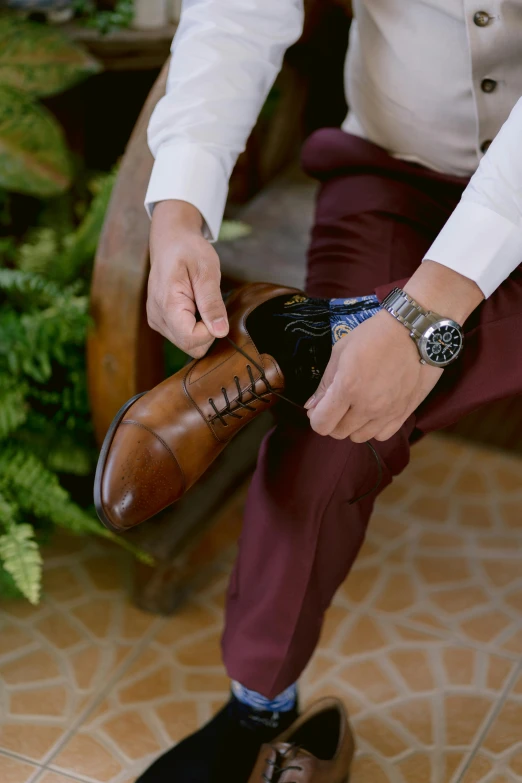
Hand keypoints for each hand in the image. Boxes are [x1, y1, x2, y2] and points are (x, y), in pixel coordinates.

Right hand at [147, 200, 228, 356]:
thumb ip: (212, 303)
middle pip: (190, 347)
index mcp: (167, 305)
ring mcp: (156, 320)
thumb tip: (220, 332)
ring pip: (187, 344)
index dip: (211, 331)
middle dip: (206, 331)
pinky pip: (182, 336)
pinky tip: (193, 305)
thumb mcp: (206, 272)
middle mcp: (157, 317)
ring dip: (200, 328)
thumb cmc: (189, 251)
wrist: (170, 241)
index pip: (192, 340)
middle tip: (208, 302)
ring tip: (199, 300)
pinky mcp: (159, 321)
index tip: (214, 308)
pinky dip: (193, 326)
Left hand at [306, 310, 442, 441]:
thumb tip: (311, 406)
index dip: (316, 417)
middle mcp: (367, 406)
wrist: (415, 330)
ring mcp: (387, 412)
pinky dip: (374, 428)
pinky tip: (374, 412)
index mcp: (348, 387)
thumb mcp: (341, 352)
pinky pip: (382, 435)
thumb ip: (325, 383)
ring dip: (353, 426)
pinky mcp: (404, 413)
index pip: (322, 424)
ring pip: (359, 437)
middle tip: (338, 404)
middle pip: (339, 433)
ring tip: (357, 407)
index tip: (319, 407)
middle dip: (332, 420)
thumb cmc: (374, 335)